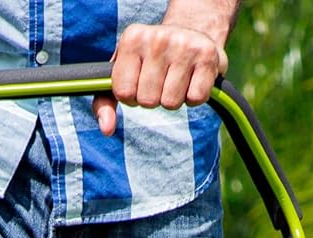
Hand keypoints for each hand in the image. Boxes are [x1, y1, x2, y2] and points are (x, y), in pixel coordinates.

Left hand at [94, 22, 227, 136]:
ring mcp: (184, 44)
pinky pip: (195, 99)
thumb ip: (105, 103)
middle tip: (161, 80)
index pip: (123, 93)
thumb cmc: (150, 61)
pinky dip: (193, 97)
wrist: (192, 33)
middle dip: (154, 99)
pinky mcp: (207, 55)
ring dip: (173, 99)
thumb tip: (106, 129)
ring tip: (176, 78)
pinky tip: (191, 79)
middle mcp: (158, 37)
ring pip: (171, 103)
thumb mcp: (122, 75)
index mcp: (132, 38)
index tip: (139, 82)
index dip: (131, 96)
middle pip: (148, 101)